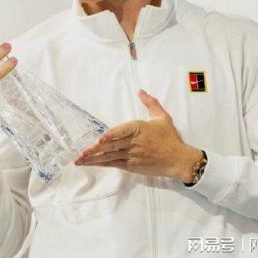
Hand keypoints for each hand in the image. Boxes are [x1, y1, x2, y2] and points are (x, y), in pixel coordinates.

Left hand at [74, 90, 202, 182]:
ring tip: (80, 159)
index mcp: (139, 129)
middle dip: (95, 150)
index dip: (111, 136)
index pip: (123, 132)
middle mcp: (134, 143)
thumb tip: (140, 91)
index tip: (100, 139)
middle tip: (81, 152)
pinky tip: (91, 163)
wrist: (178, 160)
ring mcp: (132, 156)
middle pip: (112, 146)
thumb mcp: (162, 117)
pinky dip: (102, 164)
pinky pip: (114, 164)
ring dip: (94, 158)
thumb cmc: (170, 138)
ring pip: (110, 157)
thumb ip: (150, 103)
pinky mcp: (131, 166)